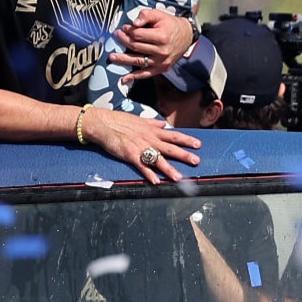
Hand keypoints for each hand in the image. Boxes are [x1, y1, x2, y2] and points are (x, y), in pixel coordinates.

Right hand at [82, 107, 201, 182]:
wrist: (103, 123)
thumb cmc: (119, 120)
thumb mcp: (139, 119)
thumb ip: (152, 123)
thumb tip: (163, 124)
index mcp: (152, 130)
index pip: (173, 135)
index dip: (187, 140)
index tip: (198, 144)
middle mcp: (149, 139)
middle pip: (170, 148)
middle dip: (184, 155)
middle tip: (196, 161)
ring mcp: (140, 147)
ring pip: (158, 159)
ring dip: (169, 169)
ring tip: (179, 177)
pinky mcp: (130, 155)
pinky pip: (142, 166)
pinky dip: (149, 174)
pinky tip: (156, 181)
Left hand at [108, 9, 192, 79]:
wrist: (186, 35)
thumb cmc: (170, 24)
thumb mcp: (159, 14)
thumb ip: (146, 15)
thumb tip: (134, 23)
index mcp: (161, 36)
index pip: (138, 35)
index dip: (128, 31)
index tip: (123, 28)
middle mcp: (162, 51)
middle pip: (136, 47)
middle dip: (123, 41)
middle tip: (116, 36)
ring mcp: (162, 61)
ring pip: (138, 61)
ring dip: (123, 60)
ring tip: (112, 57)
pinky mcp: (162, 68)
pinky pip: (146, 74)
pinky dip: (134, 76)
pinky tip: (124, 78)